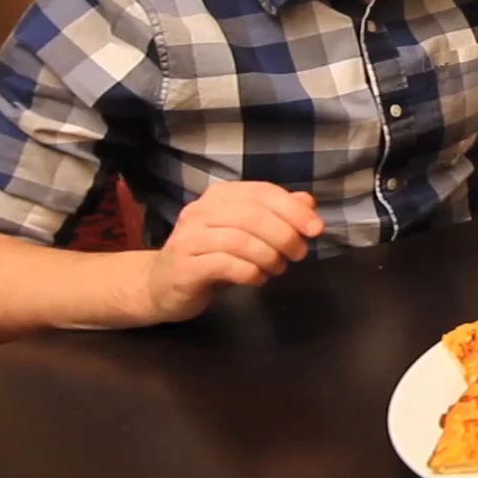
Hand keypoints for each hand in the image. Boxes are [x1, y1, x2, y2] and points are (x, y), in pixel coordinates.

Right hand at [140, 181, 324, 322]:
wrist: (160, 286)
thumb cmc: (210, 257)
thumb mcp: (247, 233)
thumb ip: (276, 215)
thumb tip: (307, 202)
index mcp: (219, 196)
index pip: (262, 192)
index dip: (293, 209)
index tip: (316, 228)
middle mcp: (200, 211)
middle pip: (253, 215)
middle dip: (285, 235)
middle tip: (299, 254)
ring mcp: (189, 238)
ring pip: (240, 240)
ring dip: (269, 256)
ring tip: (278, 268)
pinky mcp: (184, 266)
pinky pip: (225, 264)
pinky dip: (250, 272)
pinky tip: (258, 279)